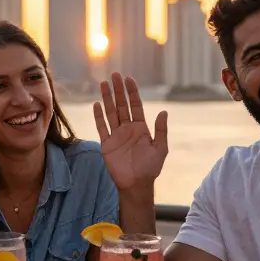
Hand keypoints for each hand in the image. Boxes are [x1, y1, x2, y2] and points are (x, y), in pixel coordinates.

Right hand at [94, 73, 167, 193]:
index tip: (128, 79)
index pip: (135, 105)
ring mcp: (116, 135)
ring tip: (103, 84)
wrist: (136, 184)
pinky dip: (99, 116)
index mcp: (141, 128)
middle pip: (122, 105)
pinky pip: (102, 127)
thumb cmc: (150, 168)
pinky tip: (96, 104)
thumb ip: (161, 130)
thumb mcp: (160, 148)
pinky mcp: (107, 144)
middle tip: (115, 75)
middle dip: (118, 90)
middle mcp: (128, 128)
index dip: (132, 92)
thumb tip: (163, 112)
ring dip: (107, 99)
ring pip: (111, 113)